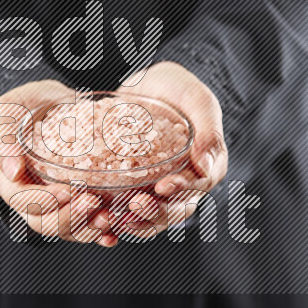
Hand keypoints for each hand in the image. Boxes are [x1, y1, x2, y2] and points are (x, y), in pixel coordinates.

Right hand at [0, 80, 118, 246]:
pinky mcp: (74, 204)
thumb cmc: (25, 105)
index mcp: (8, 180)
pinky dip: (101, 233)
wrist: (54, 104)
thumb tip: (12, 171)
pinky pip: (85, 226)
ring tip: (108, 218)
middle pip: (44, 222)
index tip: (67, 191)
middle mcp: (28, 198)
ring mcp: (53, 204)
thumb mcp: (6, 111)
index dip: (43, 201)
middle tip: (93, 202)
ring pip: (66, 230)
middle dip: (70, 218)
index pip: (22, 200)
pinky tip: (114, 233)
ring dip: (88, 229)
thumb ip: (2, 139)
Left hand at [111, 61, 227, 238]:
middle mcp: (185, 182)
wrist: (145, 85)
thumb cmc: (177, 88)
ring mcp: (158, 187)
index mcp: (207, 165)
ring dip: (135, 222)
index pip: (200, 186)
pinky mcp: (134, 188)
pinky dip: (115, 218)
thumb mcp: (197, 100)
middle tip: (135, 204)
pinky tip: (99, 218)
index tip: (163, 186)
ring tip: (115, 218)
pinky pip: (127, 211)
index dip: (183, 191)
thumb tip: (207, 167)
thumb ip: (209, 131)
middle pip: (176, 210)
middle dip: (156, 212)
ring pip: (152, 217)